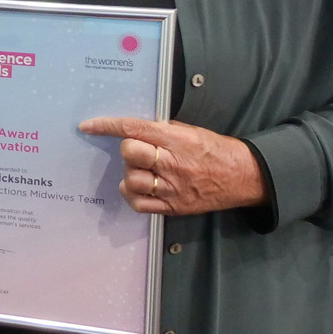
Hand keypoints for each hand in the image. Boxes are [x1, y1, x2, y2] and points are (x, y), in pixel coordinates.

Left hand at [77, 117, 266, 214]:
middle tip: (138, 152)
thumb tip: (133, 128)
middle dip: (127, 150)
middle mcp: (172, 164)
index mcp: (176, 140)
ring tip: (142, 171)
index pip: (133, 129)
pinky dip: (132, 195)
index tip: (88, 126)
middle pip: (130, 153)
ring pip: (131, 180)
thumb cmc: (215, 150)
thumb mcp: (191, 131)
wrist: (244, 176)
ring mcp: (172, 188)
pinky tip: (139, 188)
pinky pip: (139, 204)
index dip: (107, 126)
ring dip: (130, 174)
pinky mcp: (173, 207)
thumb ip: (162, 130)